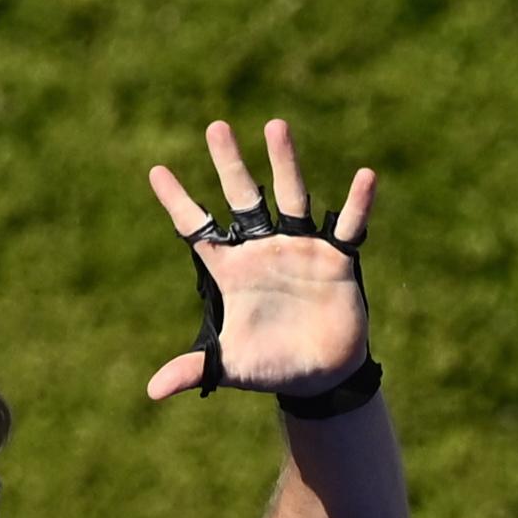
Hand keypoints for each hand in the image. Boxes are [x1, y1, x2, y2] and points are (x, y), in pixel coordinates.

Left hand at [147, 119, 376, 399]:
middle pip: (243, 198)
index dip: (177, 202)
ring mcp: (300, 249)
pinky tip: (365, 176)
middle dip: (229, 164)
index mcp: (232, 270)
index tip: (156, 172)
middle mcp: (264, 249)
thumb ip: (195, 370)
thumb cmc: (269, 365)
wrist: (316, 375)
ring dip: (284, 163)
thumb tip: (152, 391)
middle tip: (215, 127)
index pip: (198, 229)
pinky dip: (357, 204)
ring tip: (274, 126)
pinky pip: (348, 226)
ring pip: (292, 196)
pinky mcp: (337, 259)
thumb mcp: (229, 367)